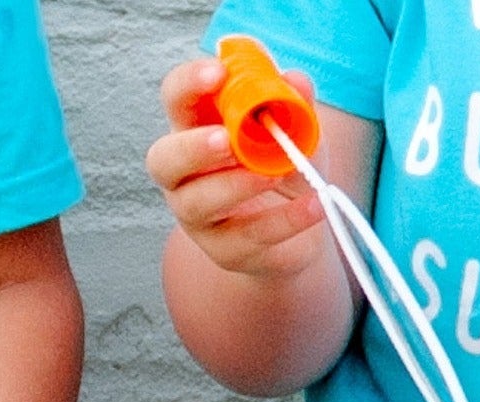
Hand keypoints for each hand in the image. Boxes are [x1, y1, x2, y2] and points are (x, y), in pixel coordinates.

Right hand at [148, 59, 327, 279]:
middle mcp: (183, 173)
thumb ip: (295, 105)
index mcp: (194, 129)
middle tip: (228, 140)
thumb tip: (298, 80)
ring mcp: (198, 216)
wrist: (300, 229)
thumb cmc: (284, 168)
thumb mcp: (296, 132)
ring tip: (276, 174)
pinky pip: (249, 236)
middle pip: (164, 158)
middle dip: (194, 147)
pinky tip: (314, 207)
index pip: (175, 99)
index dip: (189, 84)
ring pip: (197, 203)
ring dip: (235, 186)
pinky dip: (285, 220)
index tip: (218, 73)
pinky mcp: (225, 251)